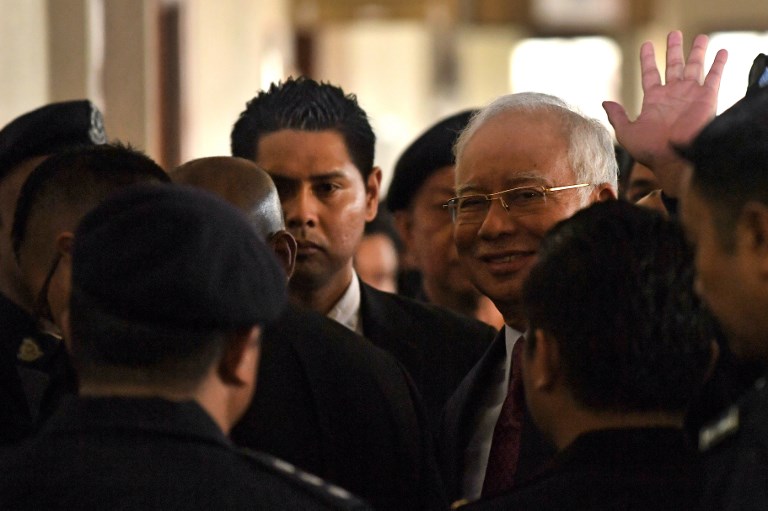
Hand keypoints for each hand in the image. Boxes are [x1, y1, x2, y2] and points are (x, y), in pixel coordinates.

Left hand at [603, 31, 726, 196]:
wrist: (673, 159)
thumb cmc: (649, 150)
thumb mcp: (626, 132)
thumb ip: (617, 116)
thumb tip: (605, 102)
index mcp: (654, 100)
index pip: (650, 73)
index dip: (648, 59)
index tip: (646, 44)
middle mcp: (673, 95)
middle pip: (674, 65)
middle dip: (674, 49)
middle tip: (674, 33)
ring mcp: (690, 95)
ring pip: (694, 66)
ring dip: (697, 51)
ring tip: (701, 37)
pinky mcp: (707, 97)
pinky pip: (714, 76)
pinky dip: (718, 63)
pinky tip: (721, 50)